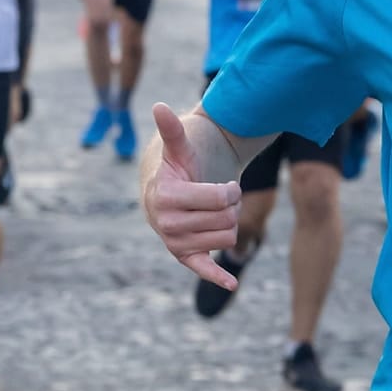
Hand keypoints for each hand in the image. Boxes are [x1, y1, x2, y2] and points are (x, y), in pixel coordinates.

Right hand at [143, 103, 240, 287]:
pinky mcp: (184, 257)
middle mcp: (166, 223)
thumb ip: (172, 130)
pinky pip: (204, 269)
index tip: (224, 185)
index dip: (230, 190)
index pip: (220, 199)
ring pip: (227, 238)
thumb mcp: (179, 147)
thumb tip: (159, 106)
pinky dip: (218, 276)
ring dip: (230, 224)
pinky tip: (232, 283)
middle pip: (227, 220)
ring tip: (215, 213)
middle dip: (232, 206)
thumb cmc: (179, 165)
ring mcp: (174, 242)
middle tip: (221, 198)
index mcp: (166, 196)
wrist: (169, 190)